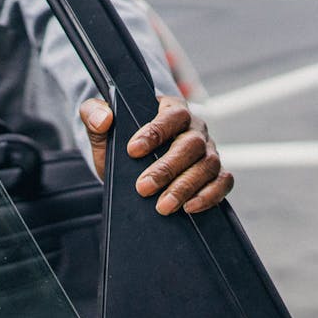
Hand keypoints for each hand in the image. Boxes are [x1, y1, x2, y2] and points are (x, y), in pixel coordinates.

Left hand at [79, 96, 232, 214]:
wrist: (130, 167)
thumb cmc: (120, 142)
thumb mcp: (101, 128)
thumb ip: (94, 115)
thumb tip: (104, 118)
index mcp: (172, 109)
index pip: (172, 115)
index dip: (155, 131)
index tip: (132, 150)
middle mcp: (195, 129)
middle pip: (192, 144)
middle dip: (168, 168)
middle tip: (143, 188)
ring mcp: (208, 152)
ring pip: (208, 165)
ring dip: (186, 187)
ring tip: (163, 206)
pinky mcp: (215, 174)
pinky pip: (223, 182)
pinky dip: (210, 196)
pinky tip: (189, 208)